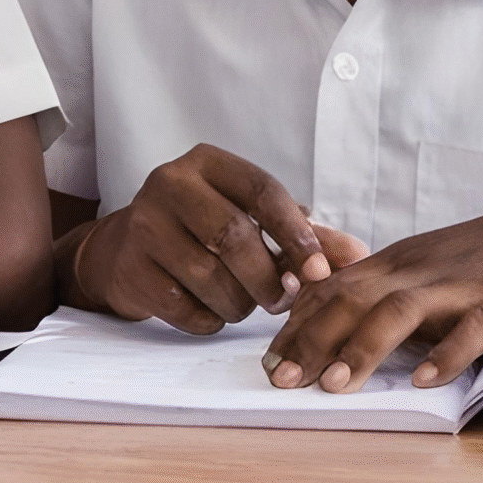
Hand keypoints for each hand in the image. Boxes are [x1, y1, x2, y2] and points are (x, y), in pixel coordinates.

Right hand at [66, 146, 345, 334]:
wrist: (125, 249)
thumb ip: (305, 235)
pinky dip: (209, 319)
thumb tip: (357, 257)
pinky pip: (184, 308)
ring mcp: (143, 226)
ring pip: (209, 277)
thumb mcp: (251, 219)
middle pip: (232, 235)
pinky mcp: (130, 269)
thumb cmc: (203, 230)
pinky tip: (209, 309)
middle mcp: (169, 184)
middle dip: (267, 277)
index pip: (261, 190)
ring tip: (243, 303)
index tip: (319, 271)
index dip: (295, 234)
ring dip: (240, 304)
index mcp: (206, 163)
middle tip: (283, 299)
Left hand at [263, 201, 482, 390]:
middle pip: (352, 299)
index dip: (297, 323)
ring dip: (364, 348)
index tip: (268, 359)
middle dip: (312, 340)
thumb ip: (385, 293)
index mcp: (397, 263)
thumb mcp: (427, 268)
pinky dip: (446, 354)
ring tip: (336, 385)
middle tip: (281, 380)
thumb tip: (335, 329)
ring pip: (400, 311)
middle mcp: (419, 271)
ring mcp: (460, 287)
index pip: (331, 288)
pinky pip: (471, 329)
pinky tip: (425, 380)